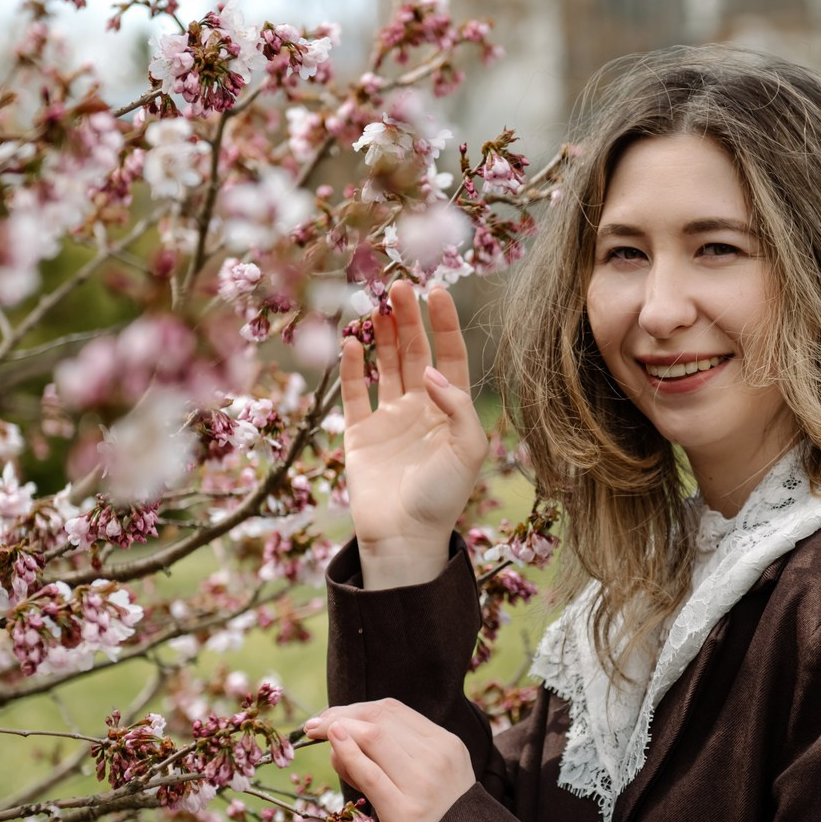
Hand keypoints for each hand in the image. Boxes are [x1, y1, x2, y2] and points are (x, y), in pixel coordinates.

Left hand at [303, 700, 475, 821]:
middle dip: (339, 716)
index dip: (355, 708)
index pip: (393, 710)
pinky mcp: (405, 813)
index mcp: (447, 745)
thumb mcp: (430, 778)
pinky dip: (346, 754)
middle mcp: (438, 758)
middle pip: (379, 719)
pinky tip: (331, 746)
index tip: (331, 717)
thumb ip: (394, 755)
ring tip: (317, 739)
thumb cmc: (439, 821)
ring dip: (337, 731)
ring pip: (373, 738)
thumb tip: (339, 735)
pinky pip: (370, 774)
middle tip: (313, 726)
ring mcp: (423, 785)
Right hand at [340, 280, 487, 585]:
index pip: (450, 356)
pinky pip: (355, 391)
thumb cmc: (443, 497)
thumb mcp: (468, 451)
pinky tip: (352, 341)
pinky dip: (353, 366)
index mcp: (452, 410)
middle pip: (415, 351)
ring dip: (382, 333)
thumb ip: (458, 407)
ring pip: (386, 364)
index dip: (444, 324)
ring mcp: (389, 418)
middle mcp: (421, 407)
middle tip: (398, 285)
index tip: (437, 291)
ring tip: (377, 303)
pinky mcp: (359, 432)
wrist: (403, 537)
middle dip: (409, 318)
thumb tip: (430, 371)